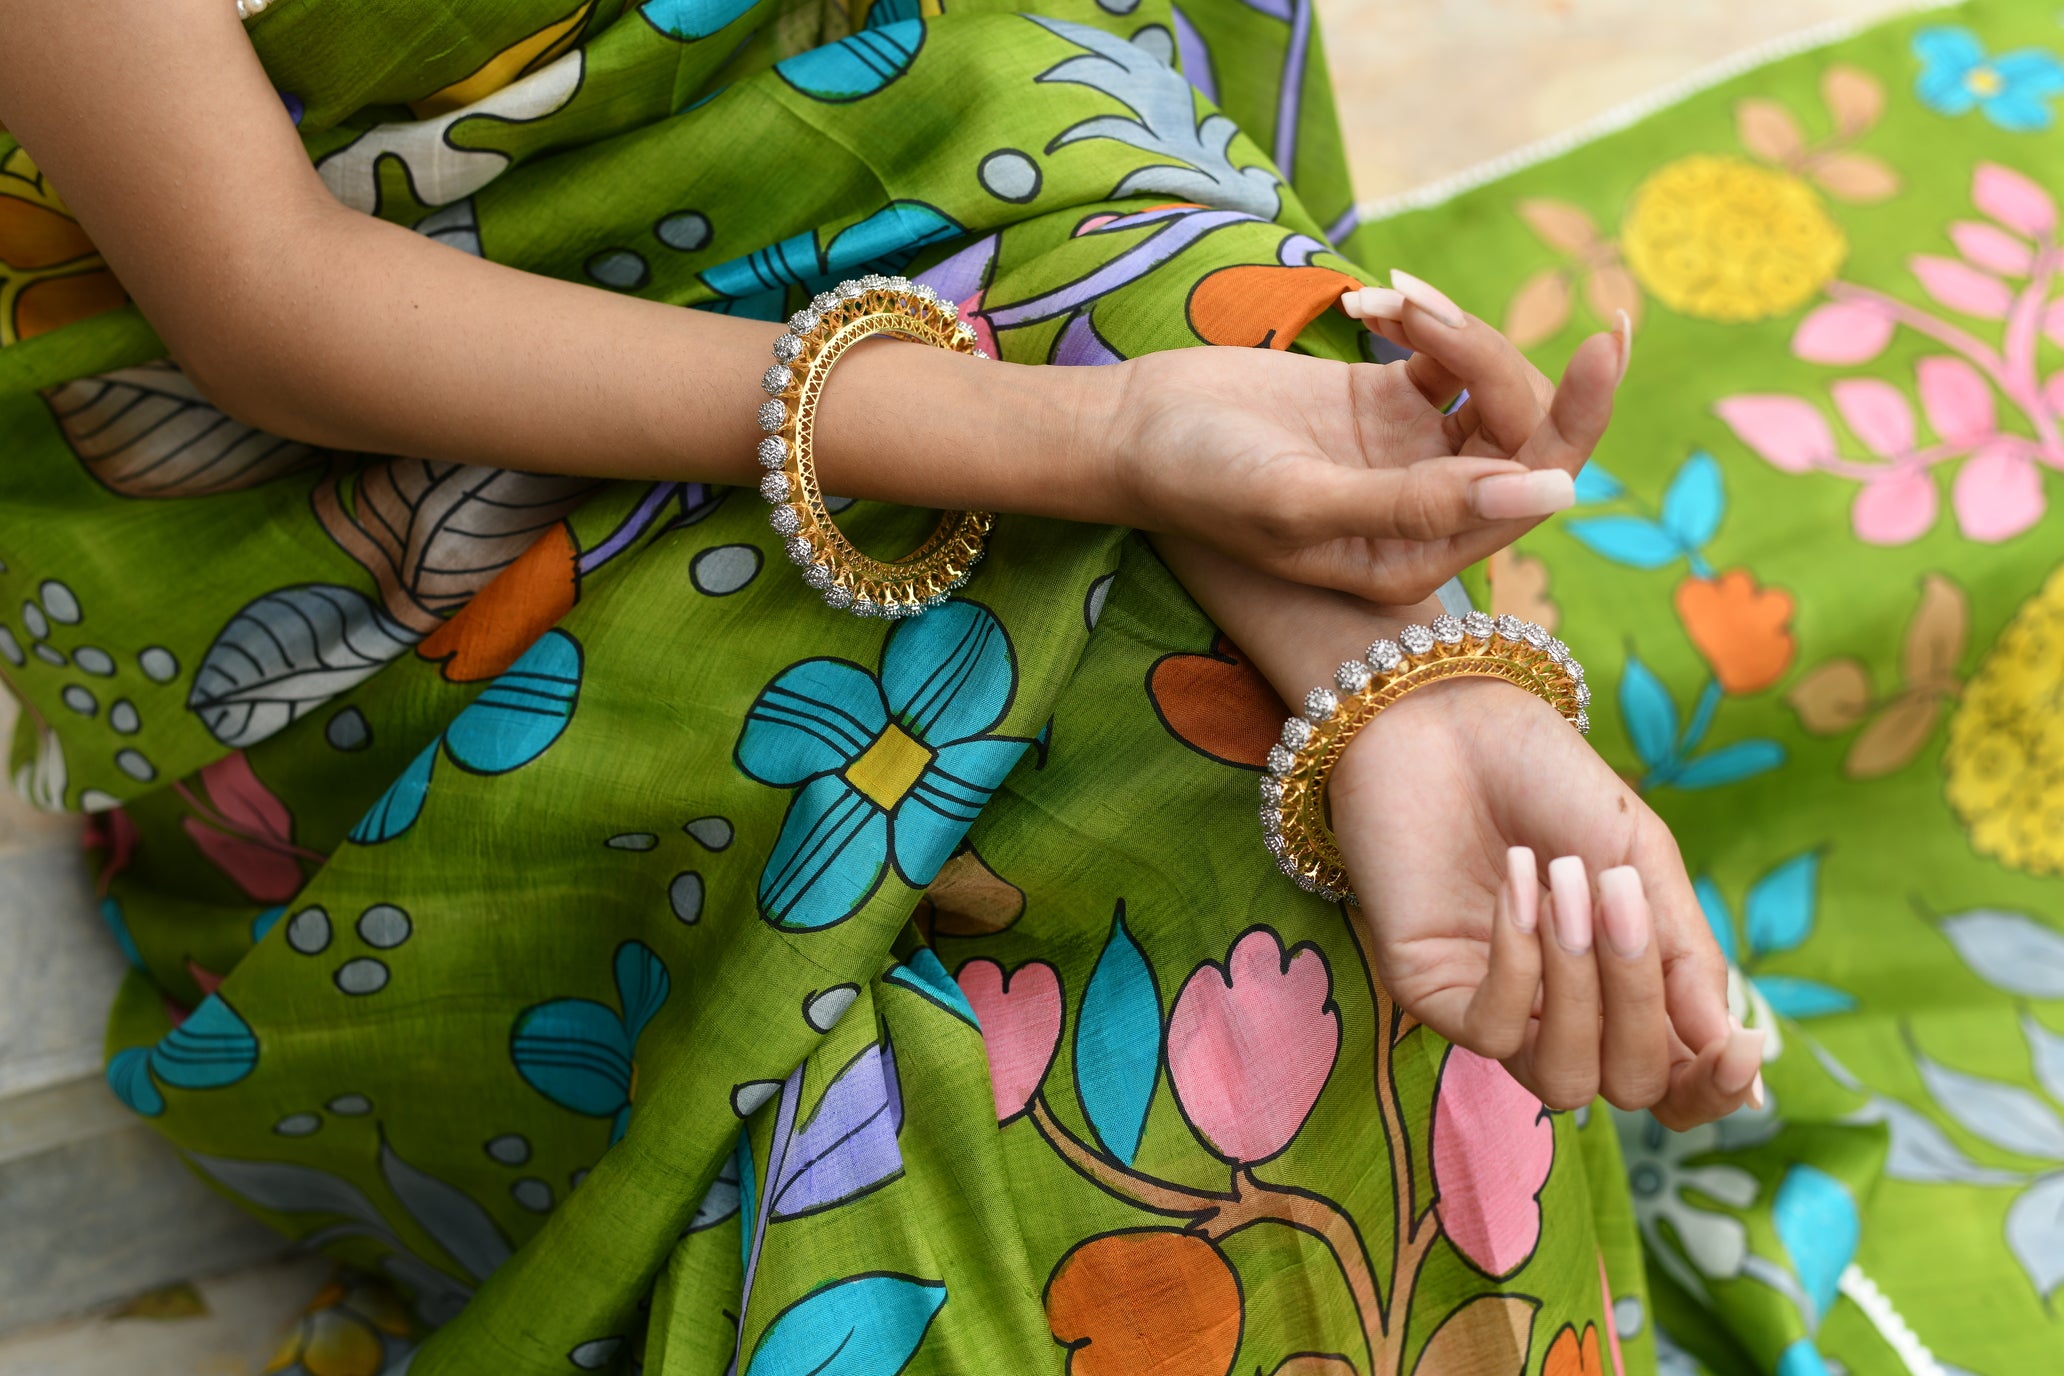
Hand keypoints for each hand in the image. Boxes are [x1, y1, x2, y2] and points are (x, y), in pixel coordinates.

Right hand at [1109, 272, 1625, 603]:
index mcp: (1415, 556)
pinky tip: (1369, 301)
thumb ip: (1423, 503)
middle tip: (1442, 317)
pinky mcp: (1384, 400)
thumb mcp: (1306, 501)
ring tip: (1383, 305)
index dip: (1574, 420)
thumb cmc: (1201, 481)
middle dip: (1497, 364)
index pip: (1529, 491)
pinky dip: (1423, 318)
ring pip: (1487, 386)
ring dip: (1452, 333)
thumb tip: (1555, 491)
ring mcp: (1407, 453)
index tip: (1604, 343)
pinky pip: (1445, 353)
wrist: (1130, 430)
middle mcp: (1423, 511)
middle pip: (1522, 434)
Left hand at [1332, 678, 1764, 1128]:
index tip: (1741, 1044)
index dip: (1713, 1087)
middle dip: (1640, 1002)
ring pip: (1563, 1080)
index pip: (1676, 1087)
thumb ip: (1685, 953)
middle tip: (1621, 897)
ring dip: (1580, 986)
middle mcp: (1563, 1013)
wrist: (1445, 720)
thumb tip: (1735, 1053)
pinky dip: (1518, 964)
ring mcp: (1496, 1009)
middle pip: (1629, 1086)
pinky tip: (1517, 888)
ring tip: (1567, 885)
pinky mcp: (1433, 993)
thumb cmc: (1547, 780)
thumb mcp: (1640, 858)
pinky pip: (1491, 1032)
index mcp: (1623, 987)